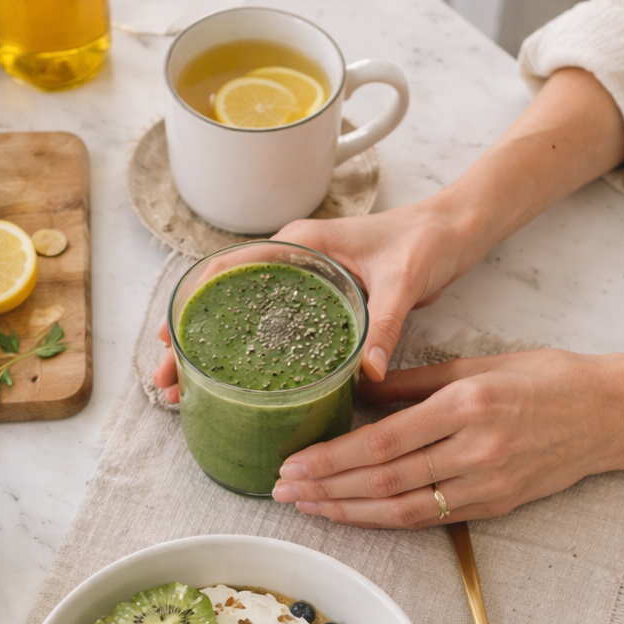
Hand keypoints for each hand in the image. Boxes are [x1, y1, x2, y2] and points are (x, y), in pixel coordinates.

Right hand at [152, 199, 474, 401]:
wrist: (454, 231)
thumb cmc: (428, 241)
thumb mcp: (405, 279)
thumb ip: (386, 321)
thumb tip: (368, 372)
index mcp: (300, 243)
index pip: (228, 270)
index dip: (192, 306)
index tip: (170, 341)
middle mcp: (292, 261)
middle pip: (223, 301)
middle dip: (191, 342)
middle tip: (169, 383)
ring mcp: (301, 283)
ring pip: (240, 317)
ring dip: (212, 352)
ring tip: (187, 392)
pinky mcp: (316, 302)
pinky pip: (269, 328)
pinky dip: (245, 354)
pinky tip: (234, 385)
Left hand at [271, 350, 623, 527]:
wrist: (608, 414)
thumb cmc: (543, 378)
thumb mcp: (476, 364)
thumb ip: (412, 383)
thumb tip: (357, 389)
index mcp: (465, 404)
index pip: (382, 441)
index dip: (331, 459)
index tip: (292, 463)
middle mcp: (474, 449)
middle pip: (383, 479)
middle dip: (325, 488)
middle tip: (282, 490)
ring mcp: (486, 483)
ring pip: (401, 508)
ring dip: (346, 511)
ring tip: (305, 506)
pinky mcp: (494, 505)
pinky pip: (427, 518)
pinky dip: (383, 520)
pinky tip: (350, 515)